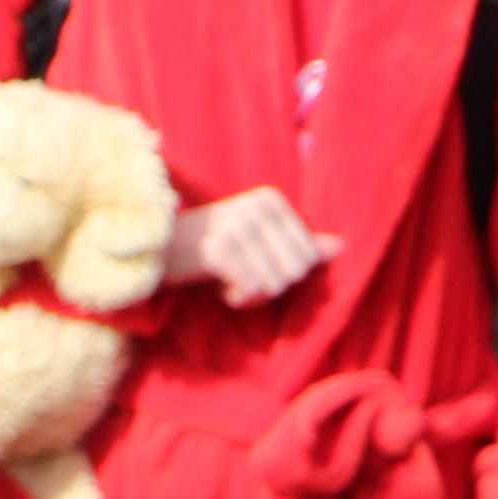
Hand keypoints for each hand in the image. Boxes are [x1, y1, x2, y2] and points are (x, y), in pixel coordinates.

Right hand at [161, 186, 336, 308]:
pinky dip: (238, 298)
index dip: (285, 275)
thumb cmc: (207, 249)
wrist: (155, 250)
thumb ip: (298, 243)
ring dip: (253, 295)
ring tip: (230, 283)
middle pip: (295, 271)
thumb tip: (341, 247)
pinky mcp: (220, 249)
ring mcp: (238, 226)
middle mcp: (257, 206)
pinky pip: (252, 288)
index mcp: (271, 200)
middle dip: (271, 288)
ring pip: (275, 283)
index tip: (255, 267)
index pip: (308, 256)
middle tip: (243, 281)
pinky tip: (220, 288)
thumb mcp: (256, 240)